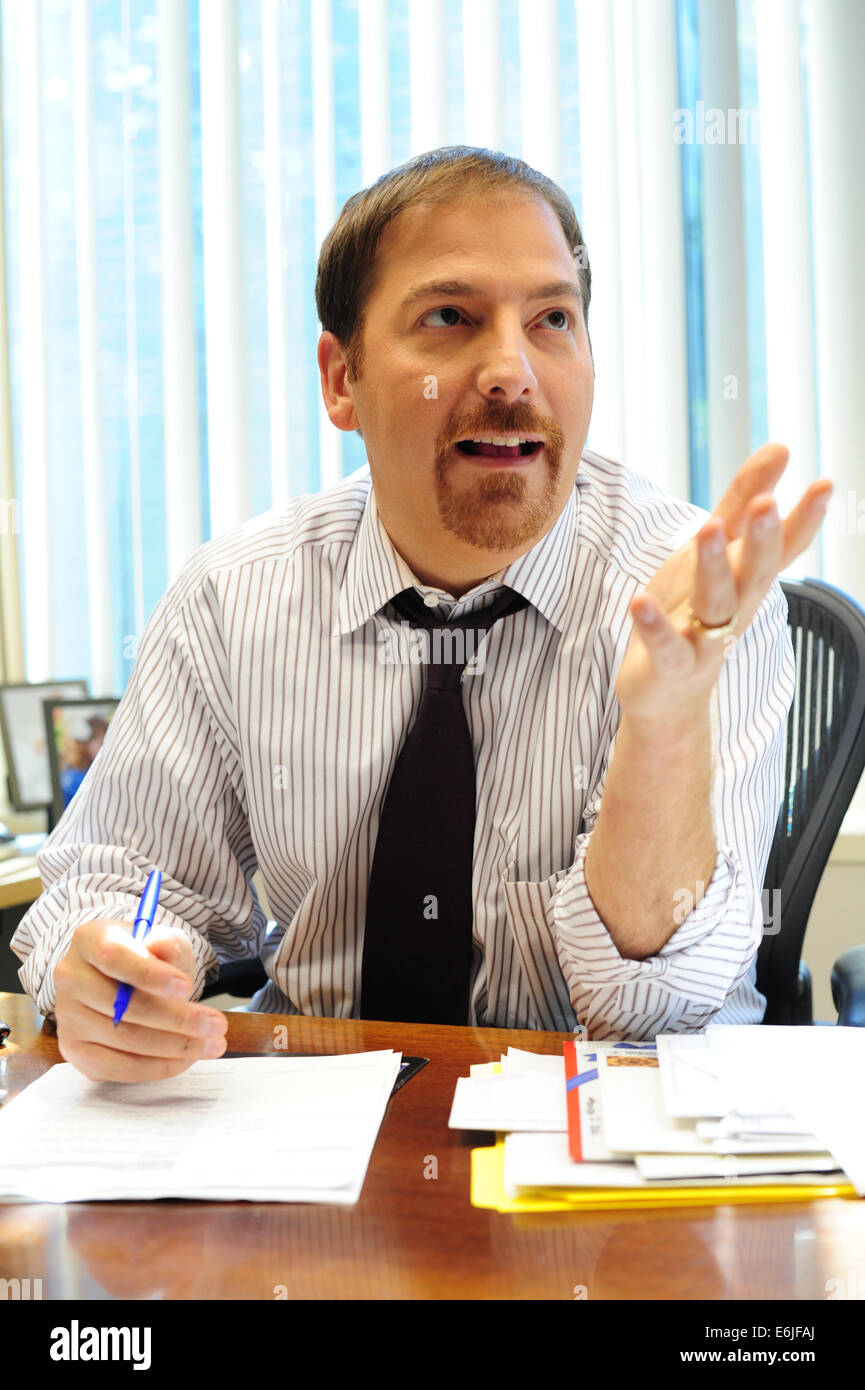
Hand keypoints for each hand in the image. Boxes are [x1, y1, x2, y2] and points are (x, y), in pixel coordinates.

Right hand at [54, 919, 227, 1081]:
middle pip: (122, 1007)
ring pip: (125, 1040)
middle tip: (217, 1025)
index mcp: (88, 940)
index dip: (150, 974)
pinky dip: (157, 1067)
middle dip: (178, 1019)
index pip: (113, 957)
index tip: (186, 988)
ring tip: (212, 1044)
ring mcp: (69, 1018)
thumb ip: (165, 942)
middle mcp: (70, 979)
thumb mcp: (163, 940)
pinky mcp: (76, 1051)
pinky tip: (186, 1058)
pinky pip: (119, 1068)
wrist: (123, 979)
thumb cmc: (146, 956)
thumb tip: (159, 948)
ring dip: (175, 1046)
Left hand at [615, 443, 832, 723]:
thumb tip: (781, 448)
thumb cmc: (693, 613)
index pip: (782, 548)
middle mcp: (734, 609)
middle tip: (769, 502)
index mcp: (746, 580)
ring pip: (715, 602)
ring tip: (709, 528)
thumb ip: (743, 501)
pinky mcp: (670, 665)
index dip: (803, 520)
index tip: (824, 485)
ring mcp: (704, 640)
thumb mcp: (718, 552)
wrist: (668, 695)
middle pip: (755, 572)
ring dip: (714, 567)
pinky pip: (666, 647)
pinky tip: (640, 602)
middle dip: (764, 539)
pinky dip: (654, 626)